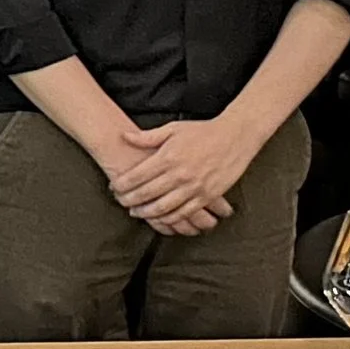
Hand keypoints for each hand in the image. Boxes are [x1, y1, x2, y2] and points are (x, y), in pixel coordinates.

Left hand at [106, 116, 259, 234]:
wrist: (235, 137)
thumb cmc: (202, 131)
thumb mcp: (172, 129)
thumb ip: (147, 137)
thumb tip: (124, 136)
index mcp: (167, 157)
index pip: (136, 176)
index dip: (121, 185)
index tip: (113, 188)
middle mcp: (179, 175)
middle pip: (146, 194)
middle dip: (129, 201)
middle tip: (120, 202)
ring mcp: (194, 187)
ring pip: (164, 208)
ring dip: (147, 213)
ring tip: (136, 212)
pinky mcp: (207, 196)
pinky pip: (185, 213)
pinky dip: (171, 219)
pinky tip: (161, 219)